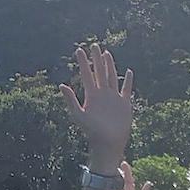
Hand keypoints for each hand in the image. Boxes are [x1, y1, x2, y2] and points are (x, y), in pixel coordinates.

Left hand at [60, 45, 132, 169]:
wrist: (108, 144)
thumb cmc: (92, 132)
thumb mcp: (79, 115)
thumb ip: (71, 100)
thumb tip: (61, 85)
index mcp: (91, 95)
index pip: (86, 74)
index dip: (83, 62)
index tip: (79, 50)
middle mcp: (102, 94)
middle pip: (99, 72)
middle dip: (96, 59)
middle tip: (93, 45)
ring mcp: (114, 98)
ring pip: (111, 77)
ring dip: (109, 65)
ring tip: (106, 53)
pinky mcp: (125, 104)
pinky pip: (126, 89)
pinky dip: (128, 81)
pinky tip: (128, 72)